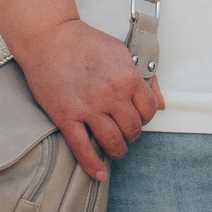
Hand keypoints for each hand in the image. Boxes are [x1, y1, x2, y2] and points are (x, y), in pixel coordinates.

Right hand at [12, 16, 162, 177]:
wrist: (49, 38)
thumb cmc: (85, 43)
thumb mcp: (122, 52)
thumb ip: (146, 78)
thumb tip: (162, 104)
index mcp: (127, 77)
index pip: (149, 110)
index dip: (146, 117)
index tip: (139, 118)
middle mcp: (111, 95)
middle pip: (133, 129)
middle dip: (132, 134)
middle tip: (125, 132)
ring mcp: (88, 108)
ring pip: (113, 142)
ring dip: (118, 150)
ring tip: (115, 148)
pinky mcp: (66, 117)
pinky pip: (83, 148)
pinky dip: (93, 165)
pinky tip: (100, 174)